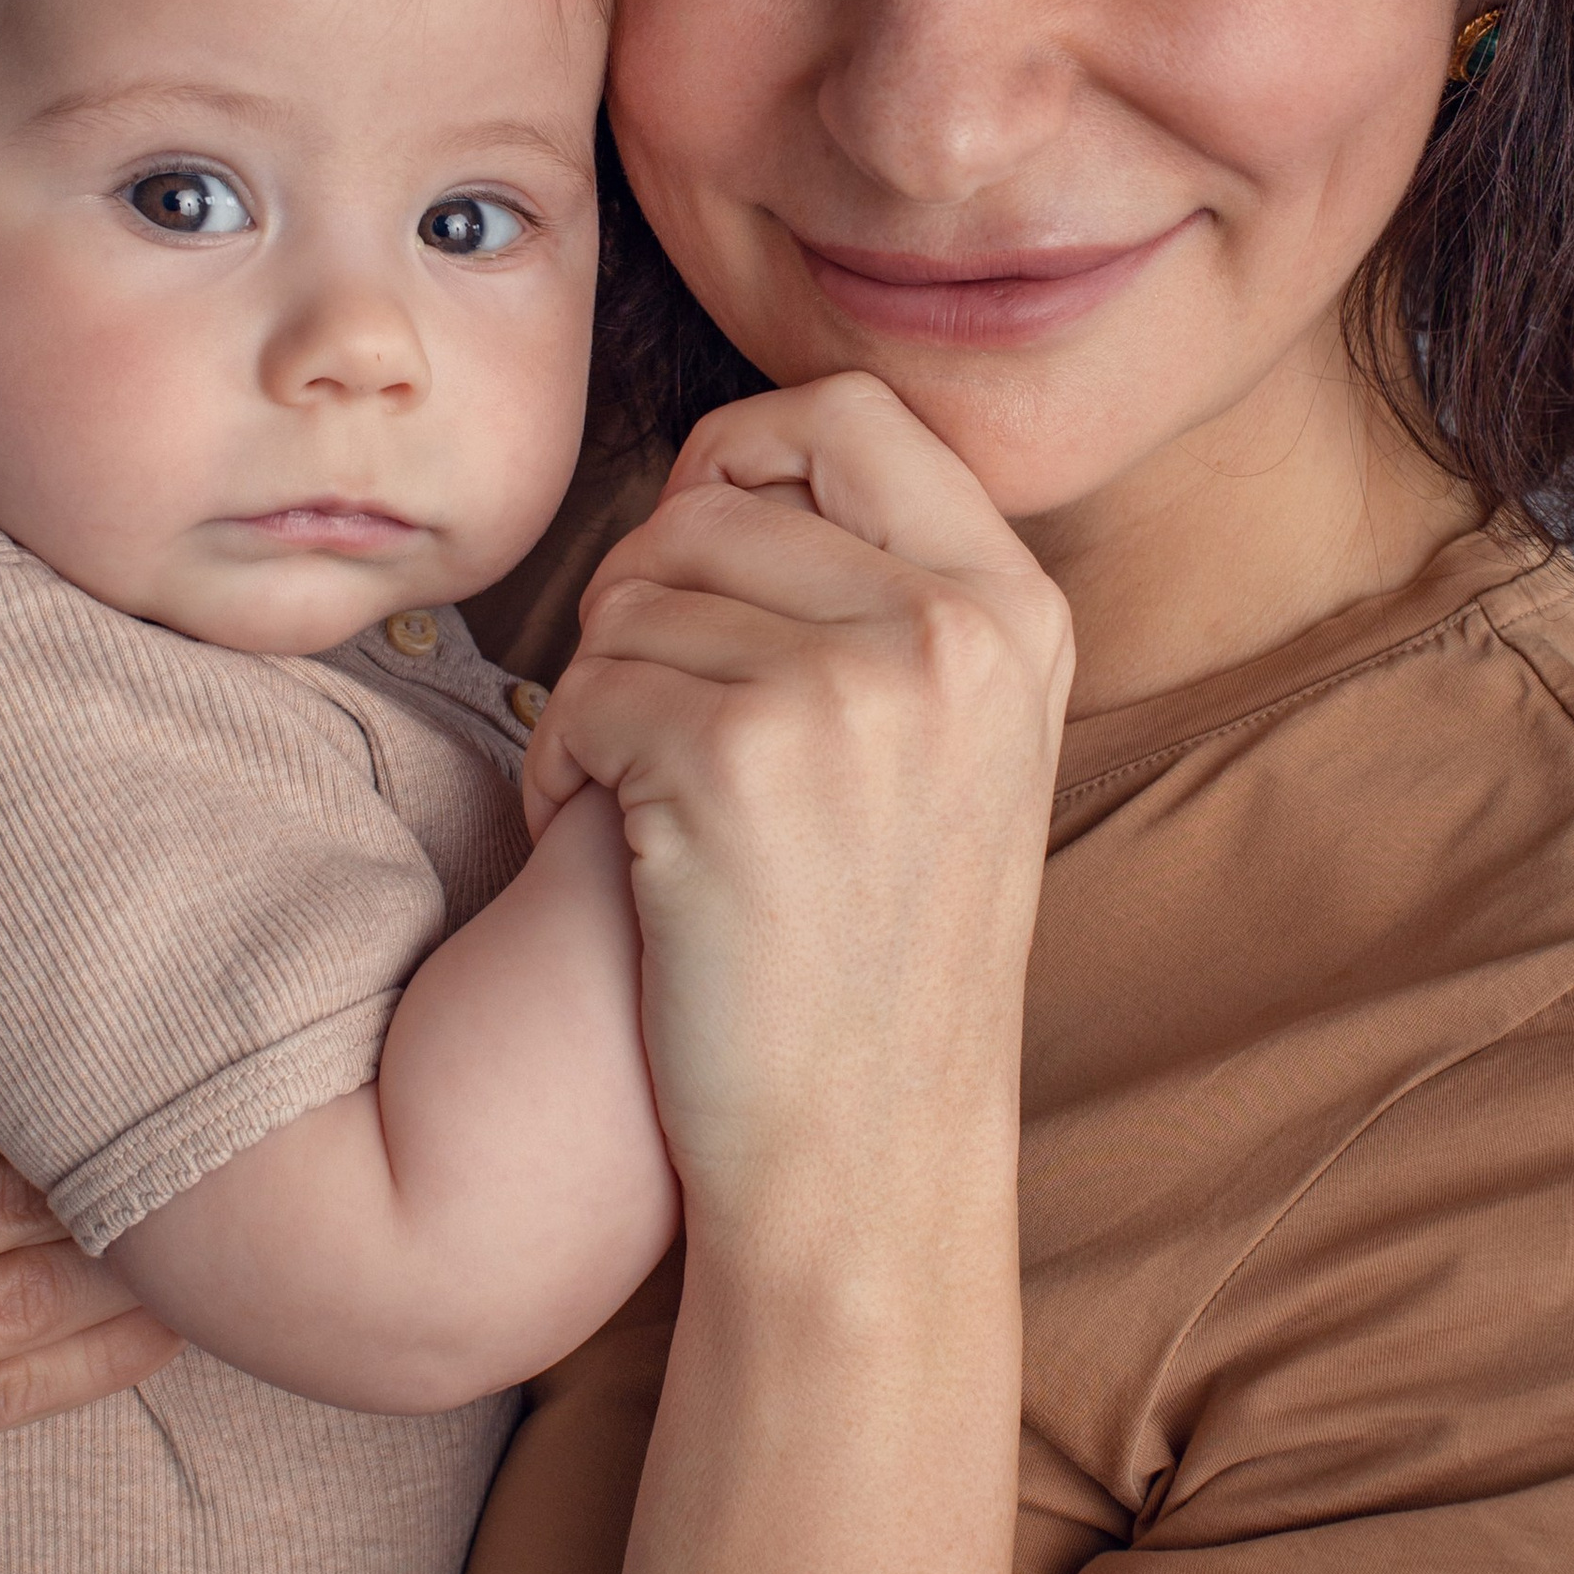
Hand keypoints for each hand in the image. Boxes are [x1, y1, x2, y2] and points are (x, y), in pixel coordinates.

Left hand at [524, 373, 1071, 1236]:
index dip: (739, 462)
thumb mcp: (954, 747)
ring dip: (591, 695)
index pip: (847, 413)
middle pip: (709, 501)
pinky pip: (578, 689)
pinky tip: (604, 848)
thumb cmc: (874, 961)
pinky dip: (556, 768)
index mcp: (1016, 610)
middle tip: (643, 716)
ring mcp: (846, 689)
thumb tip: (722, 465)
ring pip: (628, 595)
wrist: (866, 1161)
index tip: (703, 568)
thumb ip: (882, 597)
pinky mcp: (730, 760)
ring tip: (635, 803)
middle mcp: (951, 628)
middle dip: (639, 600)